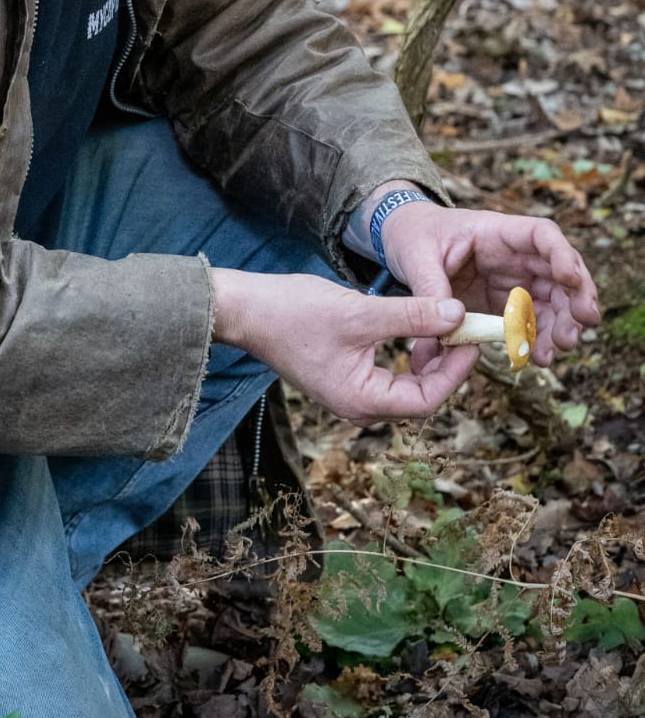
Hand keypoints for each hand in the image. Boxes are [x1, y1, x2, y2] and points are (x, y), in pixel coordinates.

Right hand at [210, 268, 477, 424]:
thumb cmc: (293, 313)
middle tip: (464, 331)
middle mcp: (356, 406)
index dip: (456, 370)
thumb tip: (457, 313)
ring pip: (403, 387)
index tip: (472, 338)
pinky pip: (385, 376)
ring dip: (426, 360)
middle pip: (419, 397)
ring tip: (444, 327)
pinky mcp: (340, 377)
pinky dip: (404, 356)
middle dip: (445, 365)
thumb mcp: (360, 313)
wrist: (243, 311)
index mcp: (362, 400)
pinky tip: (411, 330)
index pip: (427, 399)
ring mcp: (347, 394)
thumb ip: (411, 315)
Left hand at [378, 201, 599, 371]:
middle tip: (576, 330)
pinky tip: (535, 358)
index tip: (570, 278)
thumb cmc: (412, 236)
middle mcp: (513, 256)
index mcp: (495, 232)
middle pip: (560, 272)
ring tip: (551, 354)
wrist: (401, 243)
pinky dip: (537, 340)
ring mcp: (513, 281)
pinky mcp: (504, 305)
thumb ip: (430, 284)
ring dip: (560, 327)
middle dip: (575, 300)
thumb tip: (449, 320)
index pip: (541, 235)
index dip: (562, 254)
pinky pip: (530, 323)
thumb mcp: (415, 253)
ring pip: (553, 302)